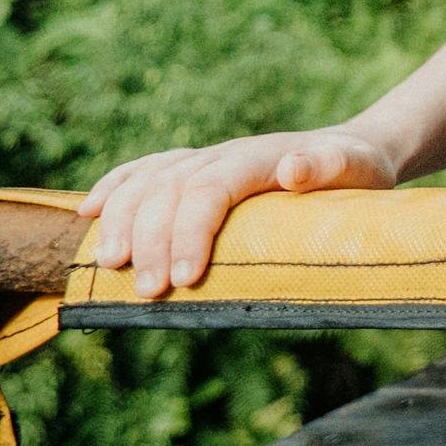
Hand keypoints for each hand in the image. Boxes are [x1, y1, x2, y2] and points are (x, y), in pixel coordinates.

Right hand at [80, 128, 399, 299]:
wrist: (355, 151)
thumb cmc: (357, 171)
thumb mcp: (357, 168)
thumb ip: (327, 166)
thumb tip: (293, 168)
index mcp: (258, 157)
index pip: (209, 190)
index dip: (190, 233)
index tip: (186, 280)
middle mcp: (222, 154)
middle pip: (169, 191)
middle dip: (152, 242)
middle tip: (148, 294)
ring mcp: (204, 158)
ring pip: (147, 182)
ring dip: (121, 222)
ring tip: (109, 267)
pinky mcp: (194, 168)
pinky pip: (143, 171)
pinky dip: (113, 188)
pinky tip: (87, 213)